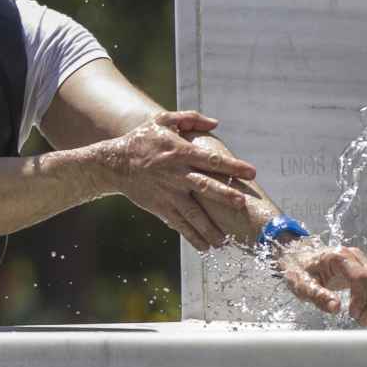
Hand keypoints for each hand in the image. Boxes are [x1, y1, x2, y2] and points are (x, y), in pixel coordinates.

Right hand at [98, 111, 257, 250]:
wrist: (114, 163)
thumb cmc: (142, 139)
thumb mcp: (163, 121)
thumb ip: (190, 119)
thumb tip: (216, 123)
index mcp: (180, 152)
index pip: (211, 160)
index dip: (232, 166)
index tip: (252, 173)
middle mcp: (177, 174)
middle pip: (205, 186)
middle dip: (224, 196)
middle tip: (242, 204)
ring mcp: (168, 193)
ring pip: (192, 213)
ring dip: (209, 227)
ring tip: (225, 241)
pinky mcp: (160, 207)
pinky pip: (179, 224)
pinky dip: (192, 236)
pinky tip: (205, 247)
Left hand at [274, 240, 366, 326]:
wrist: (298, 256)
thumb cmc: (299, 269)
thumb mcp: (301, 284)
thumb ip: (318, 296)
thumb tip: (335, 308)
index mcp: (339, 257)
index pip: (360, 277)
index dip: (361, 298)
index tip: (353, 315)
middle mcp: (355, 256)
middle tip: (362, 322)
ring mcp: (361, 262)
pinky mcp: (364, 270)